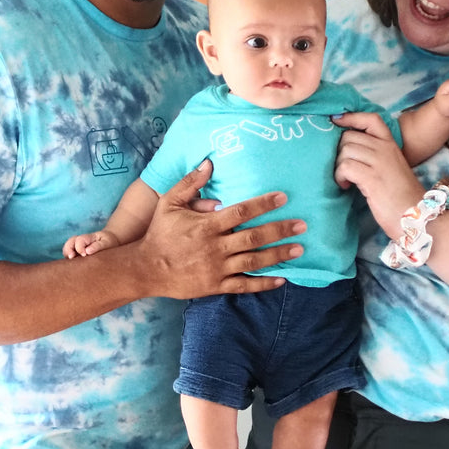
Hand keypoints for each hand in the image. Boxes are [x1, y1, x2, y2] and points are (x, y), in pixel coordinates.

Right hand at [64, 231, 115, 258]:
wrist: (110, 241)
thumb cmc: (109, 242)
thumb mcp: (107, 243)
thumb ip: (97, 246)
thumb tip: (87, 251)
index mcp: (89, 237)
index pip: (79, 239)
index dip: (79, 247)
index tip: (84, 254)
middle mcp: (81, 241)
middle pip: (70, 242)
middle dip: (68, 249)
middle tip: (71, 257)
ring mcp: (78, 246)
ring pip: (67, 248)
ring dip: (67, 254)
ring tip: (70, 261)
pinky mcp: (77, 253)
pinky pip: (69, 255)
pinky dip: (68, 259)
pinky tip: (72, 265)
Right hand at [136, 160, 305, 297]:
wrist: (146, 268)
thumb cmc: (160, 233)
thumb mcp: (169, 202)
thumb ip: (190, 183)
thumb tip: (209, 163)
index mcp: (206, 225)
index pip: (240, 212)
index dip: (262, 204)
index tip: (282, 198)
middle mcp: (215, 247)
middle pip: (253, 237)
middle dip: (280, 230)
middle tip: (302, 225)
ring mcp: (217, 268)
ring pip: (253, 262)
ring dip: (277, 256)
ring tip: (299, 249)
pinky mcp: (216, 286)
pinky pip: (243, 286)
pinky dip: (263, 284)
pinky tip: (281, 280)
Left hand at [332, 112, 425, 239]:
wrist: (417, 216)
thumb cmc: (402, 197)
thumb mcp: (392, 168)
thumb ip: (376, 156)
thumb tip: (349, 151)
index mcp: (391, 144)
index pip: (370, 119)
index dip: (350, 117)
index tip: (336, 122)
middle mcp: (385, 149)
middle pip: (349, 136)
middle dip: (340, 151)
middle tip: (344, 168)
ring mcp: (379, 162)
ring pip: (345, 150)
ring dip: (338, 165)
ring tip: (345, 179)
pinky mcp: (372, 178)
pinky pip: (345, 166)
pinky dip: (340, 176)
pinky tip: (346, 186)